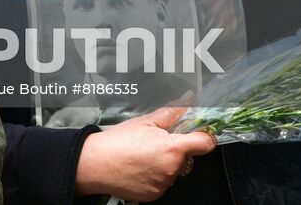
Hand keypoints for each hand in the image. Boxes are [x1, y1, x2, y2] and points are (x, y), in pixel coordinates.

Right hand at [74, 107, 215, 201]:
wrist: (96, 164)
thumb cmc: (117, 142)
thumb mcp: (144, 121)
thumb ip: (170, 114)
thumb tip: (186, 104)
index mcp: (173, 148)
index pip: (205, 144)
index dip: (203, 137)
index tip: (199, 134)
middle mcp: (172, 169)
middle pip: (187, 158)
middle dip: (176, 150)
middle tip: (155, 143)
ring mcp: (164, 184)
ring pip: (173, 171)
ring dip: (165, 164)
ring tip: (143, 156)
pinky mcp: (154, 195)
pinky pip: (162, 183)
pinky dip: (154, 176)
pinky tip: (139, 168)